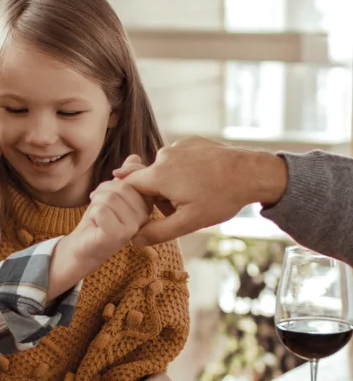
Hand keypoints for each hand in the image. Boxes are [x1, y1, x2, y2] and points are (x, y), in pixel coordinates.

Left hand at [47, 179, 150, 299]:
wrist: (82, 246)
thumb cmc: (99, 219)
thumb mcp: (111, 193)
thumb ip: (125, 177)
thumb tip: (135, 156)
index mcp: (147, 203)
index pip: (135, 176)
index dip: (116, 179)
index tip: (105, 192)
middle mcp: (145, 216)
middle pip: (121, 186)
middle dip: (102, 192)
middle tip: (99, 207)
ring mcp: (133, 227)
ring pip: (109, 197)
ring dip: (96, 204)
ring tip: (98, 216)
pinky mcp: (118, 236)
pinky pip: (101, 210)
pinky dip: (92, 214)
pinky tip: (95, 225)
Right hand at [113, 137, 288, 244]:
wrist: (251, 172)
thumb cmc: (220, 198)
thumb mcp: (188, 222)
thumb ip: (158, 232)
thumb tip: (135, 239)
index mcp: (159, 175)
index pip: (128, 185)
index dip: (128, 198)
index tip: (132, 207)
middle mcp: (164, 155)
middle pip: (148, 180)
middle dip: (160, 195)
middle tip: (184, 206)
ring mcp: (178, 145)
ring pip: (164, 169)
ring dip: (173, 183)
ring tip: (198, 192)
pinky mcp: (191, 141)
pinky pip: (179, 158)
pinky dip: (185, 169)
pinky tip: (203, 178)